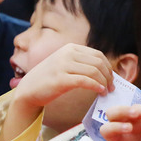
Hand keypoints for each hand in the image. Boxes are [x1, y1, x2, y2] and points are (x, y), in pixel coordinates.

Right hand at [0, 44, 114, 140]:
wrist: (29, 90)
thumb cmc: (49, 79)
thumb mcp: (64, 63)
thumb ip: (80, 62)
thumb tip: (103, 70)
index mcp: (70, 48)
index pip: (98, 54)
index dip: (108, 67)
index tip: (111, 79)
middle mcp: (67, 54)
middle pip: (98, 62)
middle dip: (109, 75)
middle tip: (112, 87)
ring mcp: (63, 65)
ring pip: (93, 71)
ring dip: (104, 82)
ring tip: (106, 91)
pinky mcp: (61, 79)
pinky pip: (85, 81)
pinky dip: (96, 86)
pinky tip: (100, 92)